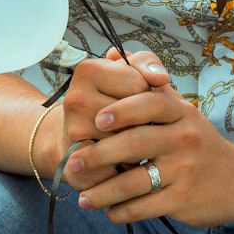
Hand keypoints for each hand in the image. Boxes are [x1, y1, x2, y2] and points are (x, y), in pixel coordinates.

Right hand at [49, 48, 169, 190]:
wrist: (76, 135)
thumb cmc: (110, 99)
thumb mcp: (127, 72)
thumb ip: (147, 63)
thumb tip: (161, 78)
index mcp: (87, 70)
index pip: (140, 84)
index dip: (148, 95)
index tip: (139, 99)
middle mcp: (76, 99)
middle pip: (134, 116)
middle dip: (145, 124)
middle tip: (139, 125)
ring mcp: (73, 131)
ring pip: (128, 143)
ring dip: (140, 149)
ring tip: (134, 145)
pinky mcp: (75, 163)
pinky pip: (117, 168)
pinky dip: (127, 170)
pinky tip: (125, 165)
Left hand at [65, 69, 233, 228]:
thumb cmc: (198, 141)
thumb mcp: (181, 109)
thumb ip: (147, 86)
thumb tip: (111, 54)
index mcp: (180, 112)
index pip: (148, 104)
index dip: (120, 110)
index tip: (96, 120)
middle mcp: (183, 138)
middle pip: (134, 143)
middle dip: (98, 154)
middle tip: (73, 162)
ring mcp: (184, 170)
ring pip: (133, 181)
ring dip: (102, 191)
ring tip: (82, 198)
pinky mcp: (182, 199)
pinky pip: (143, 207)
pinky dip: (121, 211)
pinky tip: (108, 211)